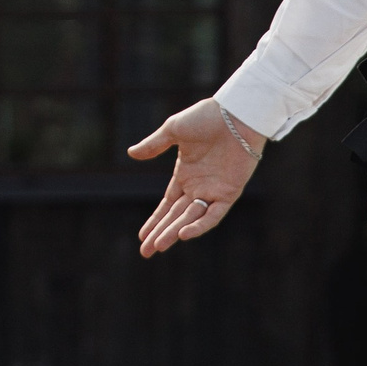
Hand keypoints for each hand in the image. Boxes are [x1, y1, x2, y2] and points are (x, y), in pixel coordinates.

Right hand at [128, 98, 262, 257]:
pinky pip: (214, 215)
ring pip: (191, 219)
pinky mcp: (230, 192)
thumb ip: (154, 144)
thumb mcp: (174, 130)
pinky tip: (184, 234)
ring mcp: (214, 191)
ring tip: (158, 246)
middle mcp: (199, 187)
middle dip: (160, 233)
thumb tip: (130, 153)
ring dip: (174, 232)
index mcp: (185, 174)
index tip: (141, 236)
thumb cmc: (206, 117)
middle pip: (176, 216)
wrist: (235, 113)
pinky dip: (200, 225)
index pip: (167, 204)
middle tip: (145, 252)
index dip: (155, 220)